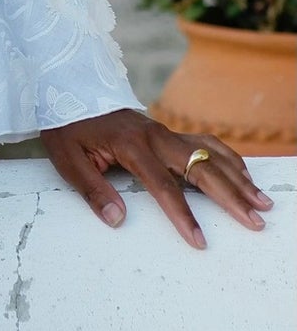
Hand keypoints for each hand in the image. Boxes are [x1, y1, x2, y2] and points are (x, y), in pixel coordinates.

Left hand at [40, 108, 273, 248]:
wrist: (70, 90)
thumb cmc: (68, 128)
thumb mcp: (68, 160)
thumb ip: (93, 190)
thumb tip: (117, 220)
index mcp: (130, 145)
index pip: (163, 186)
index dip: (183, 215)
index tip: (200, 241)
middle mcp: (154, 136)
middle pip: (200, 167)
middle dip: (231, 196)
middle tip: (255, 220)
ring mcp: (164, 131)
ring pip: (209, 153)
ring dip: (238, 177)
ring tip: (261, 201)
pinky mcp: (167, 132)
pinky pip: (204, 143)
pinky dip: (228, 158)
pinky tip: (243, 175)